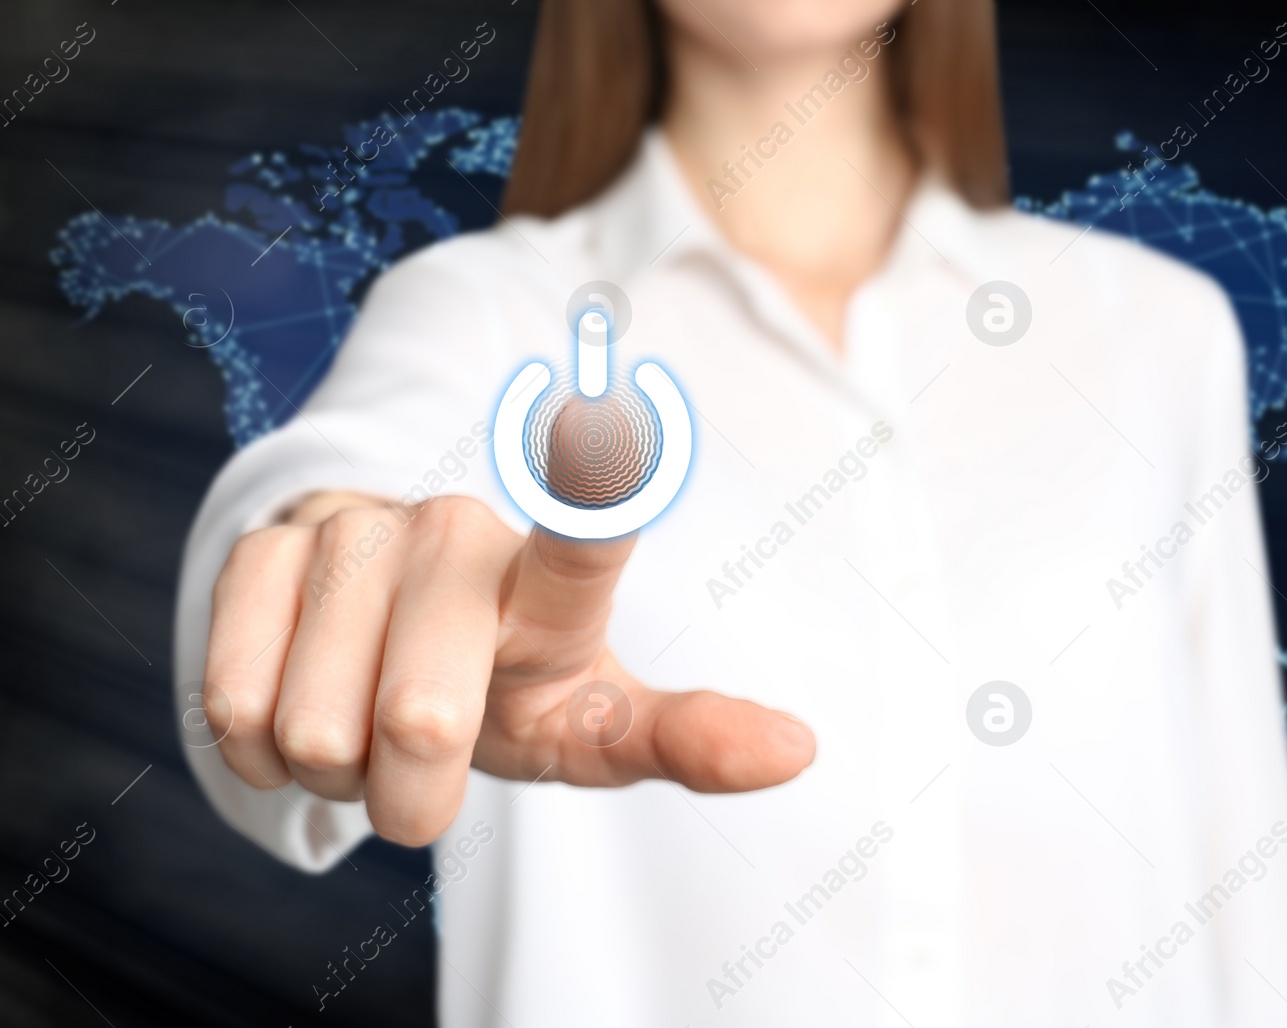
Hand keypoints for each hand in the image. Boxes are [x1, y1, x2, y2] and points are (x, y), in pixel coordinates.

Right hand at [202, 491, 814, 845]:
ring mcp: (354, 531)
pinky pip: (235, 703)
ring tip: (367, 722)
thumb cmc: (505, 689)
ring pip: (318, 732)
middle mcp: (455, 535)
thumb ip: (685, 738)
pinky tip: (299, 700)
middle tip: (430, 757)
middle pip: (424, 724)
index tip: (607, 430)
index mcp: (552, 584)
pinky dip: (262, 748)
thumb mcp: (591, 725)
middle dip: (416, 792)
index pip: (579, 542)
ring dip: (339, 768)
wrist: (385, 649)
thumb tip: (802, 749)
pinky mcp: (260, 547)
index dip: (589, 496)